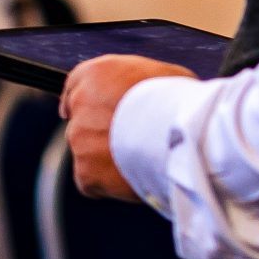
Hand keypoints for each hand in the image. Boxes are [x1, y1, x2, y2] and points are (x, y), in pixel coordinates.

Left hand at [61, 56, 192, 201]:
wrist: (183, 137)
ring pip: (87, 153)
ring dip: (105, 159)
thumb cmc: (182, 104)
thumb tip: (148, 94)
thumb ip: (141, 85)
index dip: (85, 102)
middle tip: (131, 142)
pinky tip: (131, 178)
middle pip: (82, 122)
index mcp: (97, 74)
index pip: (75, 85)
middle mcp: (81, 103)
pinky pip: (91, 181)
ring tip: (140, 160)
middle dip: (100, 134)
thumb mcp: (165, 76)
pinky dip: (107, 184)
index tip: (86, 112)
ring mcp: (79, 137)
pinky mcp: (85, 169)